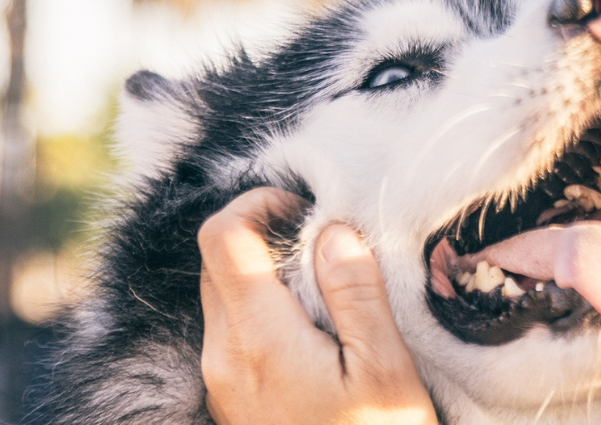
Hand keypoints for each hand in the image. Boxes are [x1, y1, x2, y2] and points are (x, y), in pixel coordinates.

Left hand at [197, 188, 437, 424]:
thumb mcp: (385, 369)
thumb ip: (355, 293)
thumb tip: (331, 230)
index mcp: (258, 339)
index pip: (222, 237)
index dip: (257, 203)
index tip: (306, 206)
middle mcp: (224, 355)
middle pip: (216, 261)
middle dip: (262, 233)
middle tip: (322, 238)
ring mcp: (222, 379)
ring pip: (222, 295)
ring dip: (264, 271)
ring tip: (325, 282)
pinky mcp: (232, 397)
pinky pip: (232, 330)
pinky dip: (264, 307)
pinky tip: (314, 325)